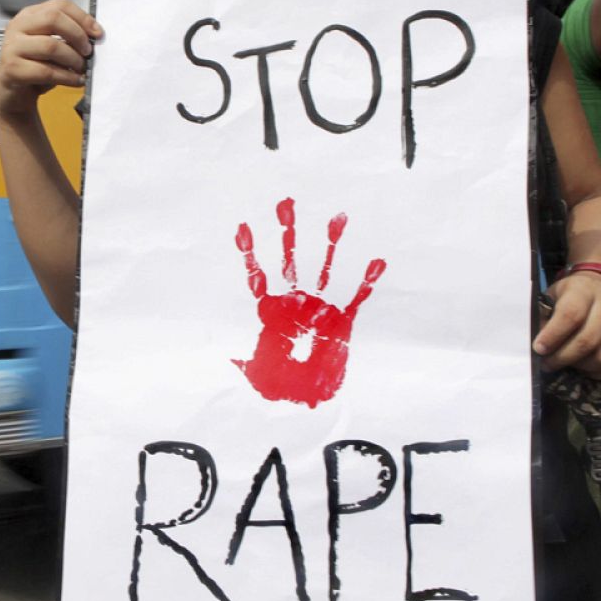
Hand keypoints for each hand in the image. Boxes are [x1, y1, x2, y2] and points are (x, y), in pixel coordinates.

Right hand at [0, 0, 102, 120]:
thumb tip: (93, 35)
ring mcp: (12, 47)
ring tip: (81, 68)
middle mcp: (18, 27)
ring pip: (51, 46)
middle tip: (88, 51)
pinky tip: (75, 80)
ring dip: (73, 59)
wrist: (13, 93)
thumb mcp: (50, 45)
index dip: (82, 17)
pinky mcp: (12, 69)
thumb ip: (66, 36)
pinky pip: (46, 71)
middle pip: (53, 19)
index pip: (59, 5)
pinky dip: (66, 77)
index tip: (97, 32)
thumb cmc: (33, 67)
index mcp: (29, 16)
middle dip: (77, 35)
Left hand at [232, 198, 385, 407]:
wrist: (303, 397)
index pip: (257, 274)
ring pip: (324, 269)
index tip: (242, 226)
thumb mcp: (249, 369)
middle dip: (288, 234)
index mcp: (270, 309)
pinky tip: (377, 260)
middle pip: (290, 260)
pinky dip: (366, 280)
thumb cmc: (275, 382)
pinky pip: (356, 297)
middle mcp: (295, 302)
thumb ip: (238, 358)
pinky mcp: (343, 321)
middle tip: (286, 204)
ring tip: (337, 218)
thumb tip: (224, 354)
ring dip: (330, 246)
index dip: (250, 252)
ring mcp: (320, 308)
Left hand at [534, 269, 600, 376]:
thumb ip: (544, 318)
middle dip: (563, 357)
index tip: (539, 349)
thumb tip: (538, 346)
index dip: (553, 335)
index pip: (571, 315)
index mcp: (584, 291)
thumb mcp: (552, 297)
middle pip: (588, 340)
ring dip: (582, 367)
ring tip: (568, 364)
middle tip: (548, 364)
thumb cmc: (570, 296)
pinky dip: (600, 373)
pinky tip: (586, 368)